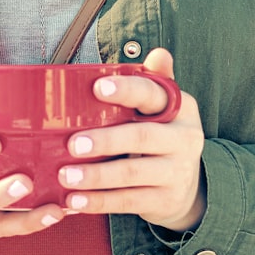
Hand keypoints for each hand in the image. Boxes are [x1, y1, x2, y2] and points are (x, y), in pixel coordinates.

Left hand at [58, 48, 206, 231]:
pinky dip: (99, 202)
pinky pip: (128, 201)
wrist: (188, 189)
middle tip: (73, 144)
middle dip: (106, 141)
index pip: (154, 95)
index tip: (97, 88)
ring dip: (96, 176)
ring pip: (132, 174)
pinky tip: (74, 201)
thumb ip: (154, 83)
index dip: (127, 90)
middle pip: (142, 137)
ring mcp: (177, 172)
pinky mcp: (165, 200)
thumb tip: (159, 53)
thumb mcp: (163, 110)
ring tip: (66, 176)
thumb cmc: (162, 137)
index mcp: (181, 109)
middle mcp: (184, 139)